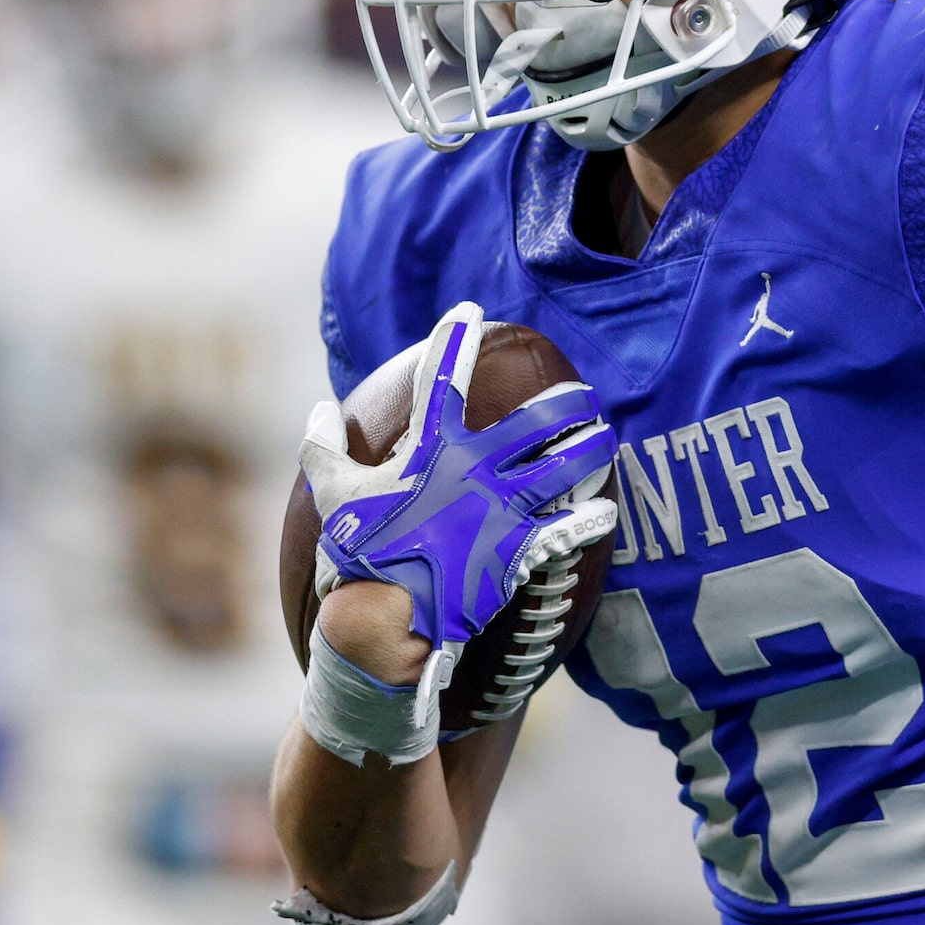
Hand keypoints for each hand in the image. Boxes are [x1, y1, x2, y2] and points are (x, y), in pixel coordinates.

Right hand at [299, 301, 617, 689]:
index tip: (470, 310)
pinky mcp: (520, 549)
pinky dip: (588, 519)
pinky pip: (568, 529)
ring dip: (590, 451)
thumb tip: (317, 407)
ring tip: (607, 438)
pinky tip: (604, 511)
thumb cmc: (360, 552)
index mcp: (431, 449)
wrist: (386, 614)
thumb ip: (323, 447)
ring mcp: (503, 509)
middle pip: (535, 423)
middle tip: (583, 396)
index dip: (453, 340)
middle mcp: (475, 470)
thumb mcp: (332, 493)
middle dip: (565, 405)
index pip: (441, 378)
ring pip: (564, 467)